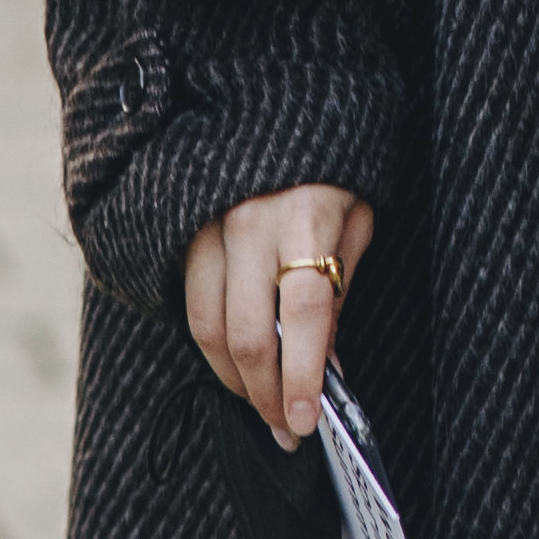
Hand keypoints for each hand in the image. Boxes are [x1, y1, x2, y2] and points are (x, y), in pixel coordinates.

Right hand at [185, 182, 376, 450]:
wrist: (280, 110)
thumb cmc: (331, 171)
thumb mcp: (355, 221)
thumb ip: (339, 291)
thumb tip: (327, 367)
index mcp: (305, 215)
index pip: (303, 312)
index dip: (304, 374)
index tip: (308, 420)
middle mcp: (249, 222)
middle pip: (249, 331)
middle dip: (267, 394)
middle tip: (287, 428)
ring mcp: (207, 226)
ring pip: (208, 327)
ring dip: (235, 380)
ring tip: (263, 405)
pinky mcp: (183, 233)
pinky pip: (189, 306)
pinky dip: (212, 348)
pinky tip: (237, 366)